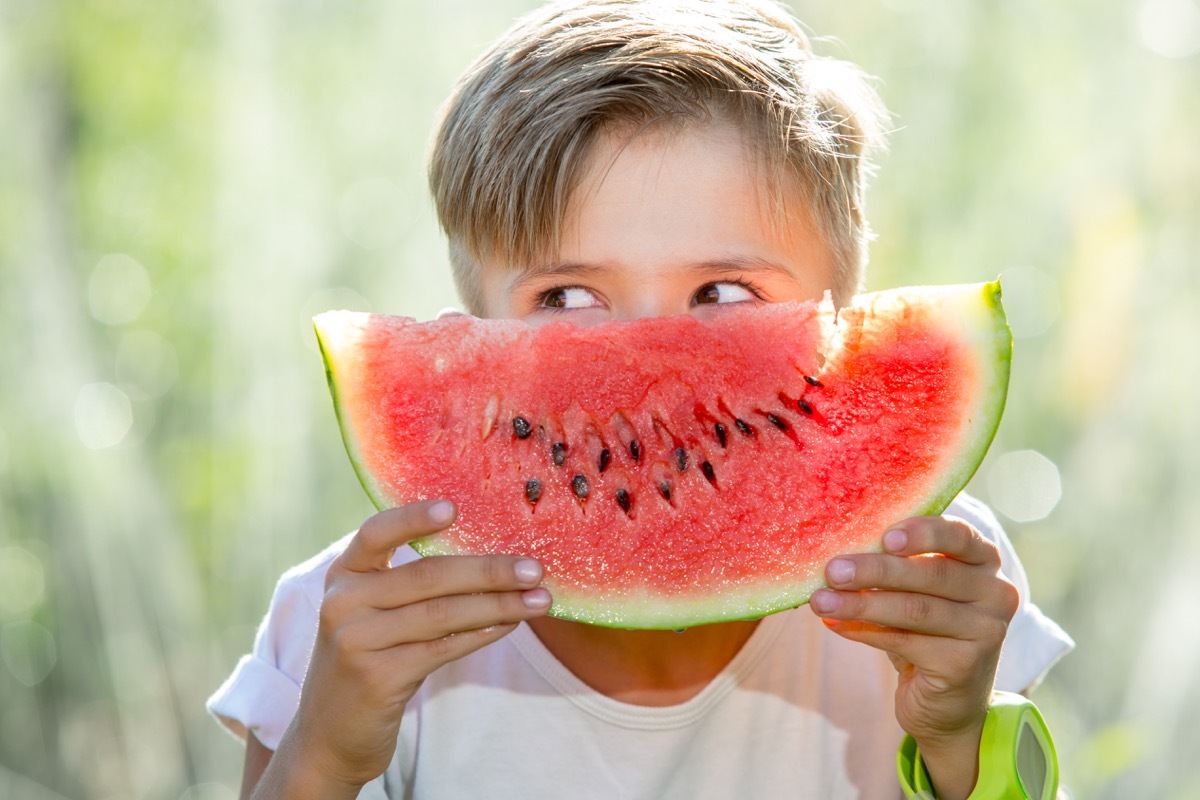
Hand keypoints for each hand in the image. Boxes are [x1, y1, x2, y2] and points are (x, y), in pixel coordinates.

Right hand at [260, 500, 550, 797]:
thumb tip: (490, 558)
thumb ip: (408, 583)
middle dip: (489, 571)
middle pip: (429, 576)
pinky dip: (483, 633)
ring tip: (539, 599)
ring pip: (444, 614)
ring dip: (499, 604)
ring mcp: (357, 640)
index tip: (454, 508)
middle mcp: (343, 602)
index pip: (377, 533)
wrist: (327, 735)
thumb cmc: (368, 660)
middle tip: (535, 568)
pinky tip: (510, 624)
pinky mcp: (378, 678)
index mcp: (343, 574)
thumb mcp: (370, 613)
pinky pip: (444, 648)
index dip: (414, 518)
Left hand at [809, 516, 1019, 799]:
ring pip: (915, 610)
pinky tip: (835, 625)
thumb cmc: (924, 630)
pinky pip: (905, 642)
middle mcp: (996, 593)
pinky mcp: (965, 665)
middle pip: (932, 574)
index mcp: (984, 560)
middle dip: (877, 570)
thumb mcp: (915, 590)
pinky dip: (864, 631)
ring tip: (821, 601)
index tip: (884, 537)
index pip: (960, 535)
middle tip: (832, 570)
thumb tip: (837, 552)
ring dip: (861, 604)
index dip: (923, 533)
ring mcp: (986, 631)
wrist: (946, 701)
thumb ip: (894, 566)